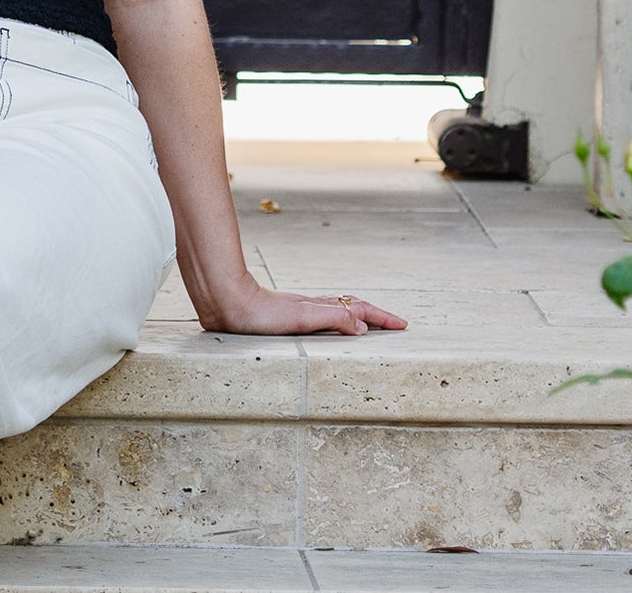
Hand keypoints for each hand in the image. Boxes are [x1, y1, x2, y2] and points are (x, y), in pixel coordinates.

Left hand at [199, 273, 407, 336]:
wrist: (227, 303)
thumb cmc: (261, 315)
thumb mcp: (301, 319)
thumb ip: (332, 320)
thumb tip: (362, 326)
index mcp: (319, 309)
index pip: (358, 311)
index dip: (381, 318)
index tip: (403, 325)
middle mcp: (312, 308)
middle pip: (350, 308)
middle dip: (375, 316)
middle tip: (394, 325)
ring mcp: (300, 311)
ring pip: (336, 311)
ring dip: (357, 317)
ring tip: (370, 326)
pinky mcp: (287, 317)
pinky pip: (322, 316)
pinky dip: (337, 319)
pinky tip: (329, 326)